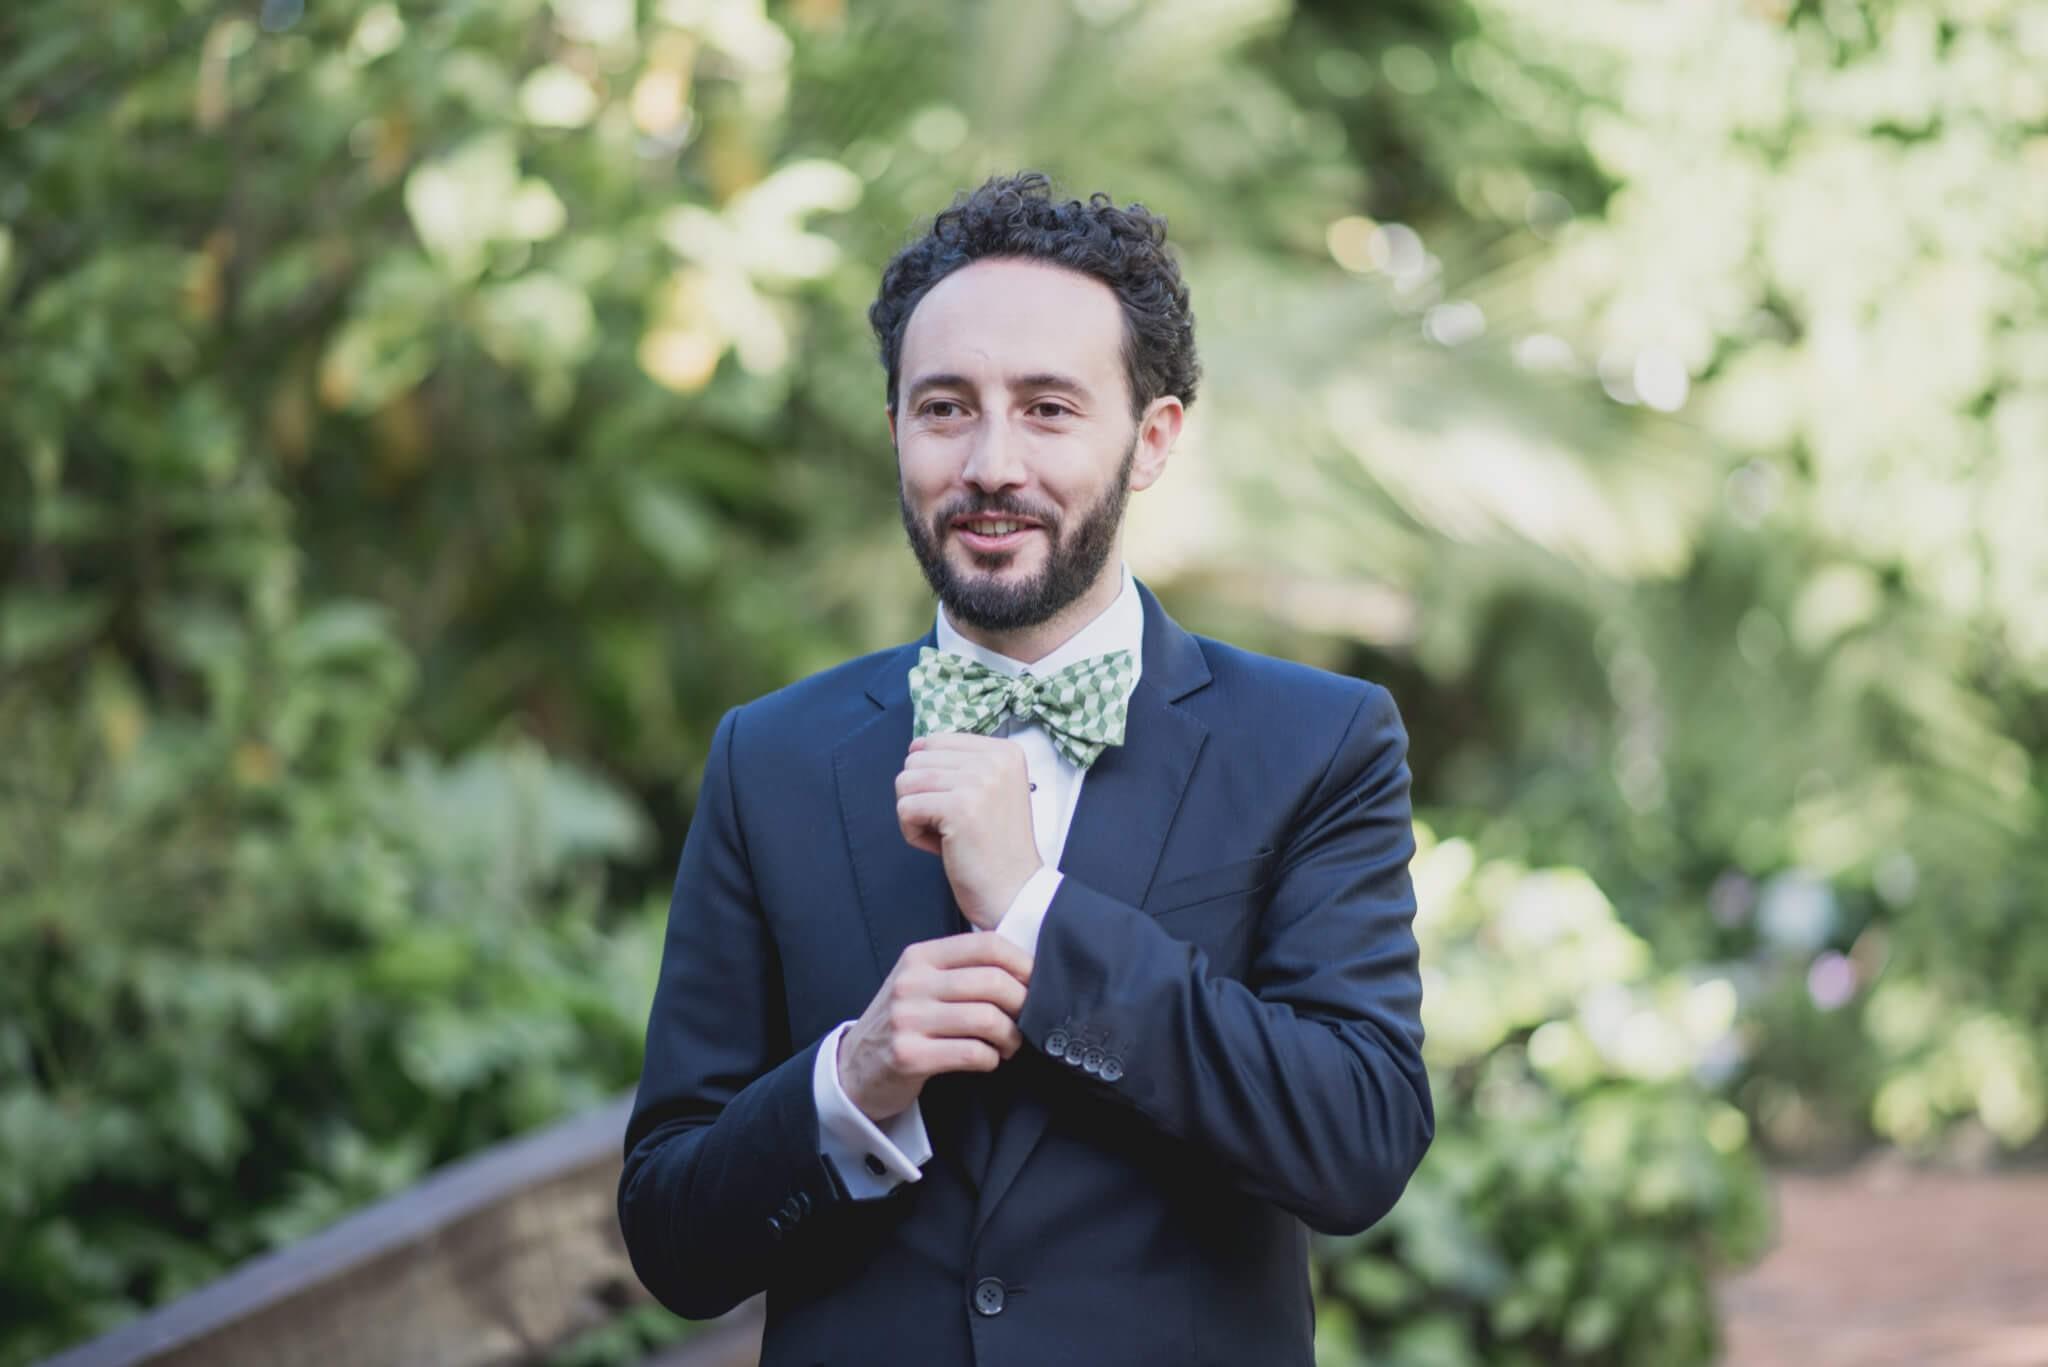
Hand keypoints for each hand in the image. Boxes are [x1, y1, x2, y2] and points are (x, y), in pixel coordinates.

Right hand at [838, 931, 1033, 1122]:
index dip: (1023, 963)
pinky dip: (991, 1059)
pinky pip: (973, 1053)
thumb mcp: (921, 984)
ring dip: (1011, 1037)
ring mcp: (907, 1019)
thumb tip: (1025, 969)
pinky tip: (988, 1060)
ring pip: (987, 1019)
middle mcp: (912, 983)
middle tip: (1028, 1021)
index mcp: (920, 957)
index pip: (987, 945)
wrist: (853, 1068)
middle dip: (1023, 1004)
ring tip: (1009, 1045)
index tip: (1036, 983)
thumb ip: (960, 970)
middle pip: (993, 982)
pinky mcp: (909, 1056)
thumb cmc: (902, 1023)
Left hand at [895, 733, 1042, 930]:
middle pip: (916, 760)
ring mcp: (978, 781)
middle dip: (921, 796)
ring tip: (945, 835)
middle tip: (951, 825)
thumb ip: (959, 765)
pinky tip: (941, 847)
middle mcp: (995, 759)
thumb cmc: (994, 848)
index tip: (960, 807)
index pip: (935, 741)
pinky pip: (905, 808)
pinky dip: (913, 833)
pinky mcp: (959, 807)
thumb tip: (914, 746)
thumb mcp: (989, 791)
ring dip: (915, 815)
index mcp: (1004, 751)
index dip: (933, 779)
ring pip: (905, 782)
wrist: (1015, 892)